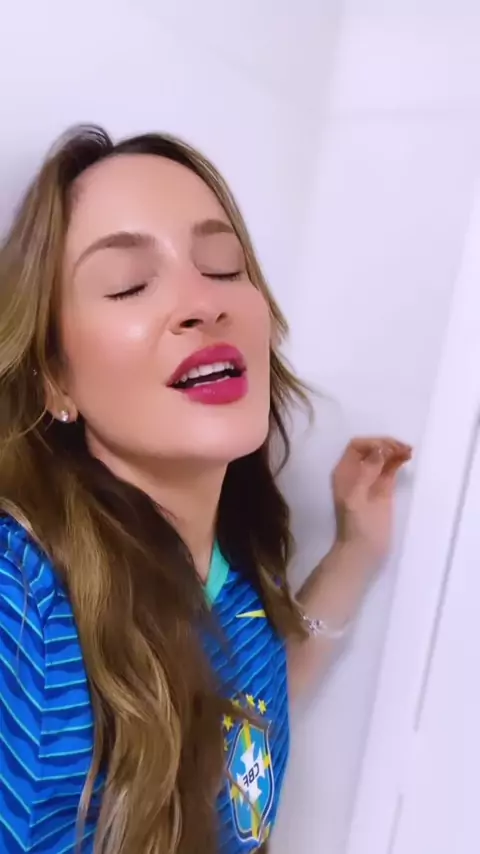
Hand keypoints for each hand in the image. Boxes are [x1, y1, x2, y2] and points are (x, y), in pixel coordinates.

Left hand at [332, 437, 411, 564]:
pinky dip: (397, 462)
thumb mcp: (357, 497)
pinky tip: (406, 458)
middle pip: (371, 449)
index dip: (373, 443)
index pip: (357, 446)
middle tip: (403, 449)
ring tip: (409, 451)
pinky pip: (389, 470)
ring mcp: (370, 481)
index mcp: (344, 472)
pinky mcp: (383, 491)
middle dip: (386, 445)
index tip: (389, 448)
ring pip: (382, 458)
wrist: (362, 552)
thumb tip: (379, 448)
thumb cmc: (356, 526)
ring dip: (394, 451)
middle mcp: (356, 473)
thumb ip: (367, 472)